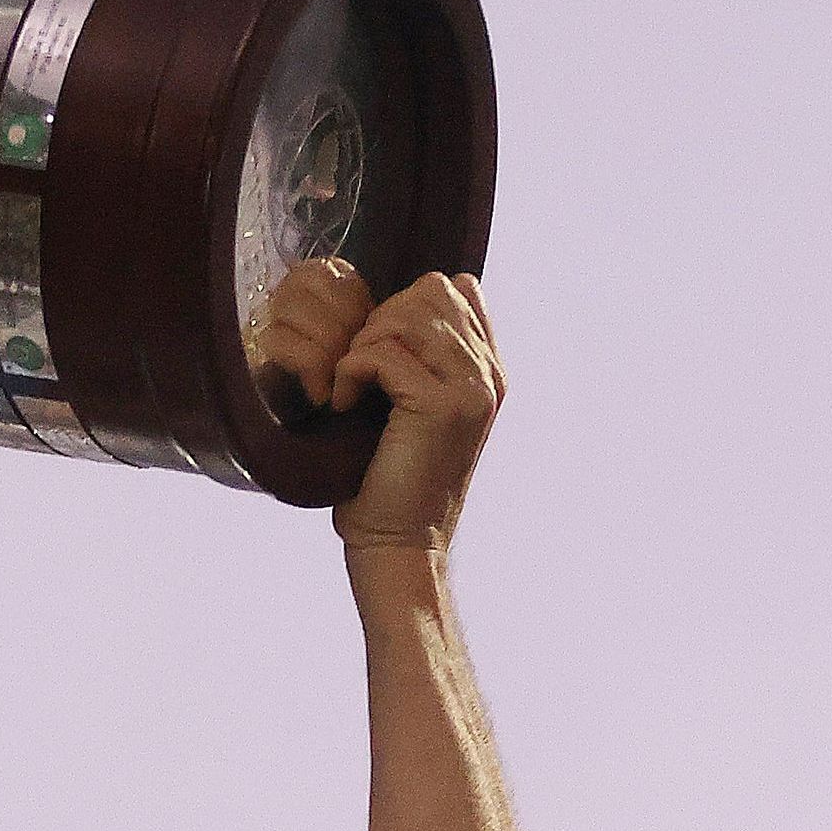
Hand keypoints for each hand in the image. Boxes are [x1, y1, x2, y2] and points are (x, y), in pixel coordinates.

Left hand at [252, 263, 498, 549]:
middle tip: (359, 370)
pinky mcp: (441, 406)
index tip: (379, 352)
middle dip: (381, 319)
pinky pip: (382, 352)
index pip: (458, 287)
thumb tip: (396, 306)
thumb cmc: (391, 479)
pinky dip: (349, 372)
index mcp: (488, 371)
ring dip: (363, 343)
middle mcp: (489, 375)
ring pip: (407, 315)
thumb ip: (422, 357)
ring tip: (352, 385)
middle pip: (431, 291)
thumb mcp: (415, 407)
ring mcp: (471, 389)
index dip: (407, 305)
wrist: (398, 543)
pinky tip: (343, 404)